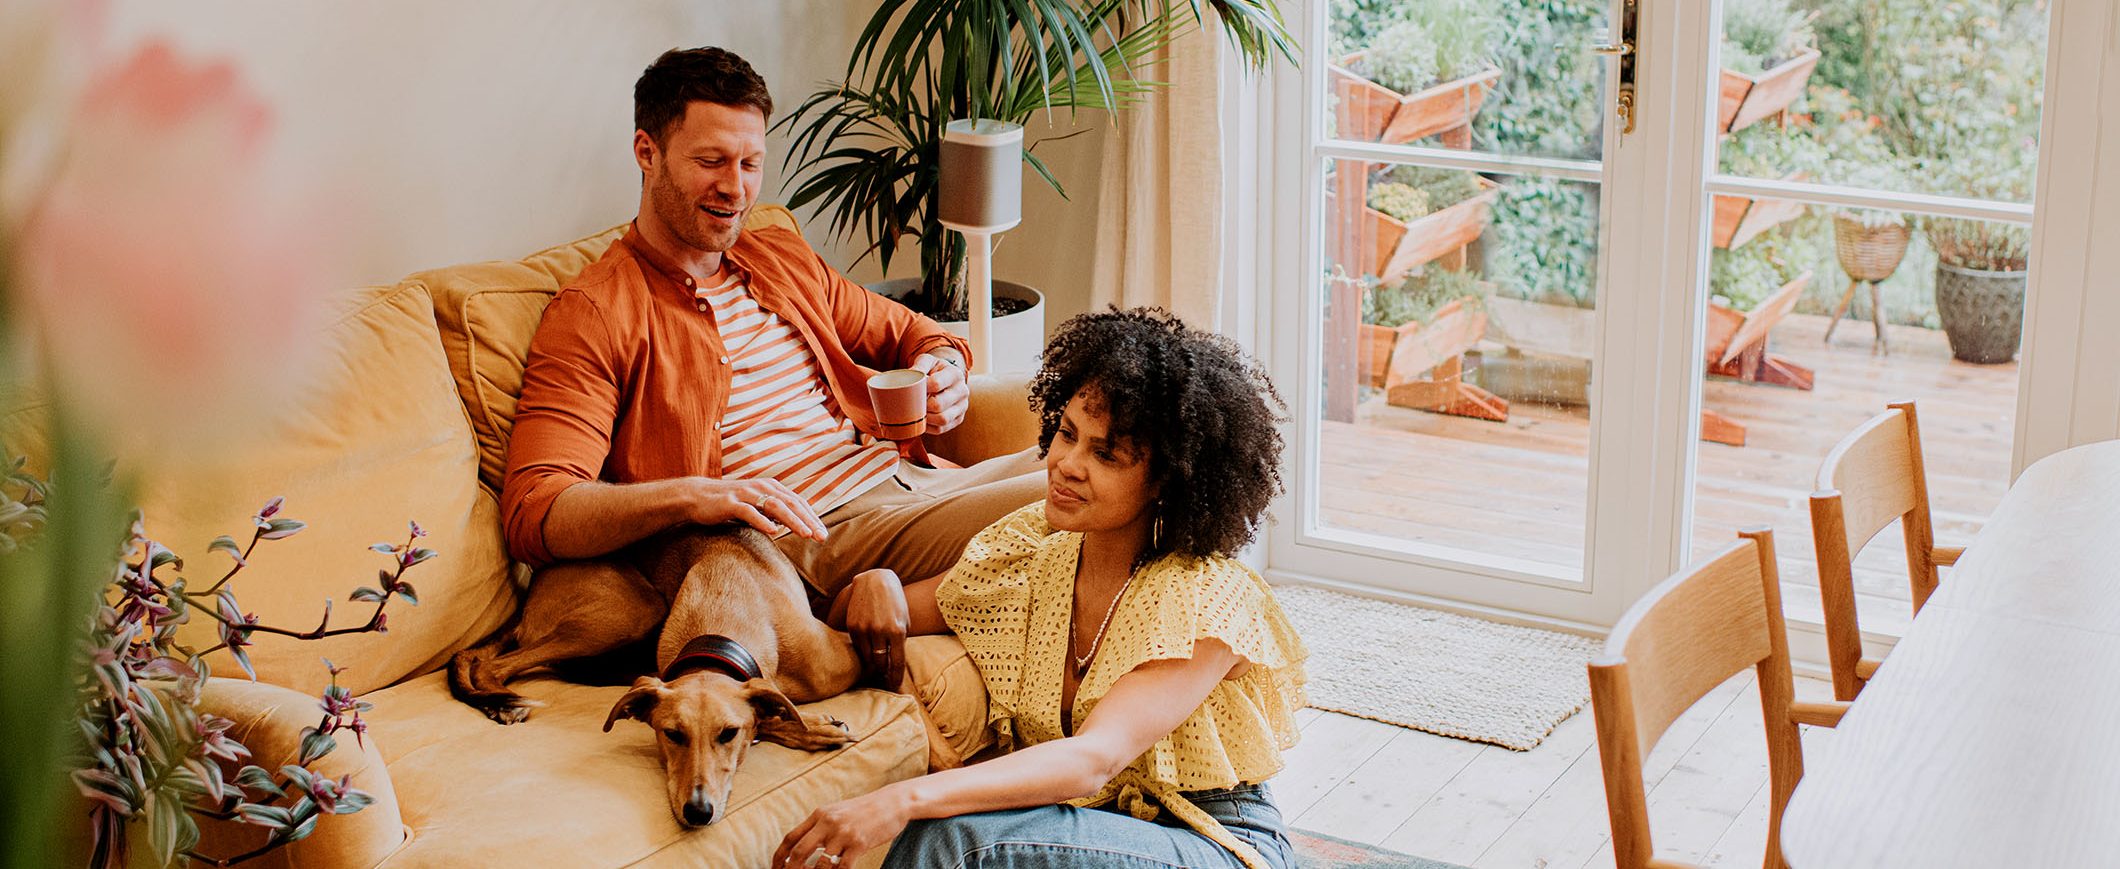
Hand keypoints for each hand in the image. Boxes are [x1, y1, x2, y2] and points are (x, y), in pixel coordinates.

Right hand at [685, 477, 827, 540]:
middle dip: (808, 521)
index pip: (797, 502)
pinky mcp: (730, 503)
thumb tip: (794, 523)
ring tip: (805, 534)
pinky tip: (774, 531)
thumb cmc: (730, 504)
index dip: (811, 517)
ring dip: (792, 521)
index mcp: (770, 487)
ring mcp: (746, 494)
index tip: (823, 534)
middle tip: (821, 537)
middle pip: (791, 504)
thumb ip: (774, 511)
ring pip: (775, 506)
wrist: (697, 497)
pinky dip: (762, 521)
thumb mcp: (756, 505)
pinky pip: (749, 512)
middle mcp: (761, 487)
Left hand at [774, 788, 911, 868]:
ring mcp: (843, 834)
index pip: (790, 838)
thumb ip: (820, 825)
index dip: (779, 857)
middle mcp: (828, 823)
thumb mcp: (837, 811)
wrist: (893, 802)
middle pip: (799, 852)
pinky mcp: (859, 844)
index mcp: (819, 814)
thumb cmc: (864, 810)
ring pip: (819, 864)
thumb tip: (802, 845)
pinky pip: (842, 868)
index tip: (775, 868)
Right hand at [842, 568, 908, 687]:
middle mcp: (880, 631)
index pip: (896, 662)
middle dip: (883, 672)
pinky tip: (866, 652)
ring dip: (872, 663)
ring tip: (876, 666)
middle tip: (884, 677)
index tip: (895, 686)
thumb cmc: (895, 601)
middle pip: (880, 663)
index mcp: (897, 630)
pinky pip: (857, 647)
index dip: (895, 677)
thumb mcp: (904, 619)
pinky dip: (862, 652)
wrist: (875, 580)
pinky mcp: (852, 625)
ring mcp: (864, 628)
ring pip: (867, 657)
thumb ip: (901, 640)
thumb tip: (895, 662)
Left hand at [911, 353, 968, 434]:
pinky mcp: (958, 419)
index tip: (912, 389)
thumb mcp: (927, 361)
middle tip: (912, 403)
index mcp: (955, 374)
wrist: (947, 379)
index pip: (936, 384)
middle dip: (922, 406)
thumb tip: (909, 378)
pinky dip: (928, 427)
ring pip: (942, 420)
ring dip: (926, 418)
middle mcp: (963, 391)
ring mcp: (962, 407)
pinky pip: (941, 429)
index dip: (920, 389)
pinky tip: (922, 419)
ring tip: (917, 411)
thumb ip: (919, 366)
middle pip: (939, 404)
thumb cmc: (933, 370)